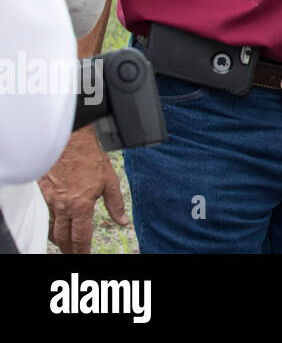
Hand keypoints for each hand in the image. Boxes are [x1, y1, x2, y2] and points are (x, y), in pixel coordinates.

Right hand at [38, 126, 128, 253]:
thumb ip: (116, 204)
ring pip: (51, 227)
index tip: (86, 256)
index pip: (81, 237)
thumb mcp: (110, 181)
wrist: (71, 141)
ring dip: (58, 238)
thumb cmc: (90, 158)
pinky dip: (50, 223)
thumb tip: (123, 221)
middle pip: (62, 237)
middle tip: (74, 254)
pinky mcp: (43, 193)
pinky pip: (45, 213)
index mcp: (81, 206)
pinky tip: (55, 224)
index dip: (83, 250)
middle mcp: (63, 206)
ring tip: (65, 243)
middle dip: (68, 249)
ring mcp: (50, 200)